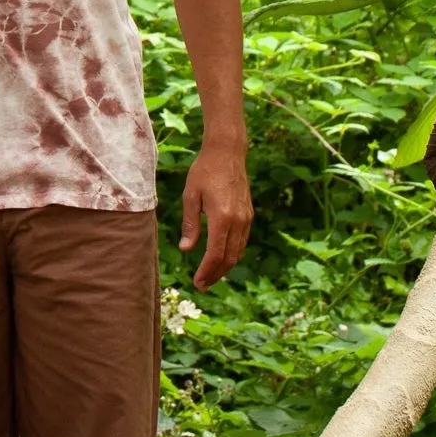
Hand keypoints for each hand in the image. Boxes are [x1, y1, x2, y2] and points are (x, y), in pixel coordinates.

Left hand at [179, 141, 252, 291]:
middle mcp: (238, 220)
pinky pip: (242, 241)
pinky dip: (232, 253)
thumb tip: (186, 250)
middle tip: (202, 284)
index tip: (197, 282)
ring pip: (238, 251)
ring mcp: (246, 218)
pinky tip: (221, 256)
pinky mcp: (248, 214)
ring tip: (210, 275)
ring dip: (225, 266)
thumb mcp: (190, 196)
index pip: (216, 254)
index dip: (207, 271)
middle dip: (216, 274)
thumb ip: (190, 224)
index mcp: (221, 217)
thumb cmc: (204, 171)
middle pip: (229, 258)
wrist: (227, 152)